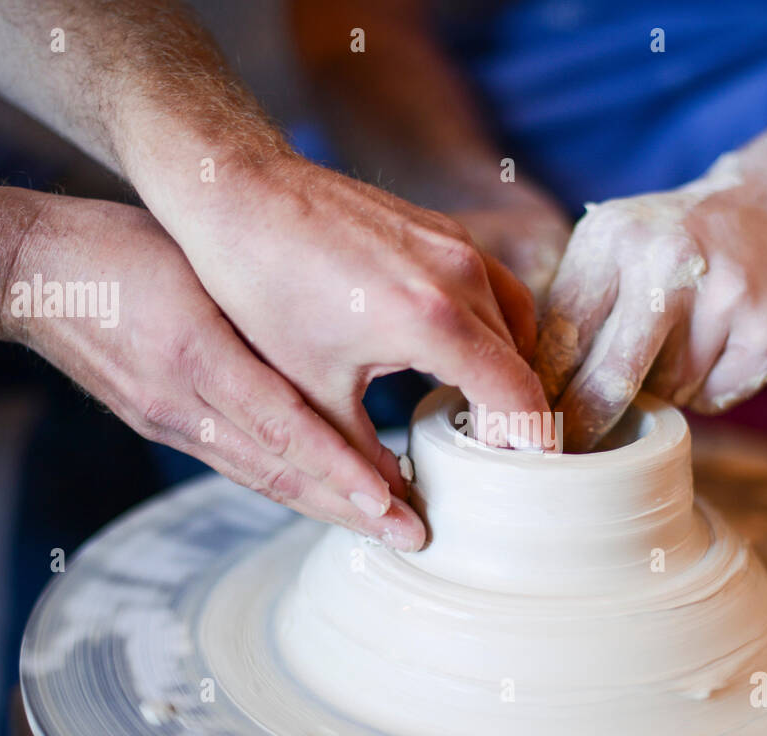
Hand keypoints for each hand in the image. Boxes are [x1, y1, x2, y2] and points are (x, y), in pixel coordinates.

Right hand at [9, 195, 425, 548]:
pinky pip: (236, 465)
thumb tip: (342, 344)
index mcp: (196, 354)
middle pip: (279, 473)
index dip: (339, 470)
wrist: (30, 273)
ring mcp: (171, 423)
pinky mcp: (163, 426)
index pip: (282, 427)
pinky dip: (288, 486)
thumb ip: (257, 309)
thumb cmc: (122, 246)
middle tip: (413, 538)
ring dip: (326, 508)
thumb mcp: (197, 262)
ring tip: (385, 528)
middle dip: (350, 511)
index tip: (391, 502)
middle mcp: (183, 405)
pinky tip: (327, 497)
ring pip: (262, 478)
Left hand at [163, 157, 552, 472]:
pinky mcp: (445, 229)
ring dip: (506, 370)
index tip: (510, 475)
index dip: (525, 444)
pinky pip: (495, 289)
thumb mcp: (313, 390)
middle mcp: (460, 276)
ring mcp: (458, 245)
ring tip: (476, 411)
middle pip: (523, 364)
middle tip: (489, 457)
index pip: (517, 396)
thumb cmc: (264, 289)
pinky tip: (459, 356)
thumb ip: (362, 457)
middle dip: (514, 415)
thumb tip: (391, 511)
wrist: (240, 194)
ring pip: (516, 325)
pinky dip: (493, 331)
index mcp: (433, 320)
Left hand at [533, 155, 766, 450]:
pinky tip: (717, 345)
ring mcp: (726, 297)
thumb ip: (573, 305)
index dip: (546, 391)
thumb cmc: (670, 241)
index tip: (533, 426)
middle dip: (586, 422)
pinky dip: (707, 388)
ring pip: (669, 391)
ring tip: (679, 342)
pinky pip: (714, 396)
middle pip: (611, 377)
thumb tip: (531, 393)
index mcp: (615, 238)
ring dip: (663, 389)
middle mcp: (669, 262)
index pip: (565, 337)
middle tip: (573, 446)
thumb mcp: (612, 244)